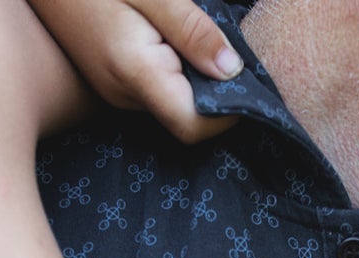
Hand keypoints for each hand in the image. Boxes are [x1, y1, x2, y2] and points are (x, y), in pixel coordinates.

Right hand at [30, 0, 242, 143]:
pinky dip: (176, 66)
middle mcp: (124, 94)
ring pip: (174, 99)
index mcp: (136, 74)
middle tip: (226, 43)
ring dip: (196, 74)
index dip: (230, 111)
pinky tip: (173, 35)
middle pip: (188, 114)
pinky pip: (156, 85)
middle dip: (217, 89)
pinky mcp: (111, 77)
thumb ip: (191, 30)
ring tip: (195, 33)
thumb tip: (232, 71)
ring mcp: (114, 89)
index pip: (195, 125)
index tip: (248, 76)